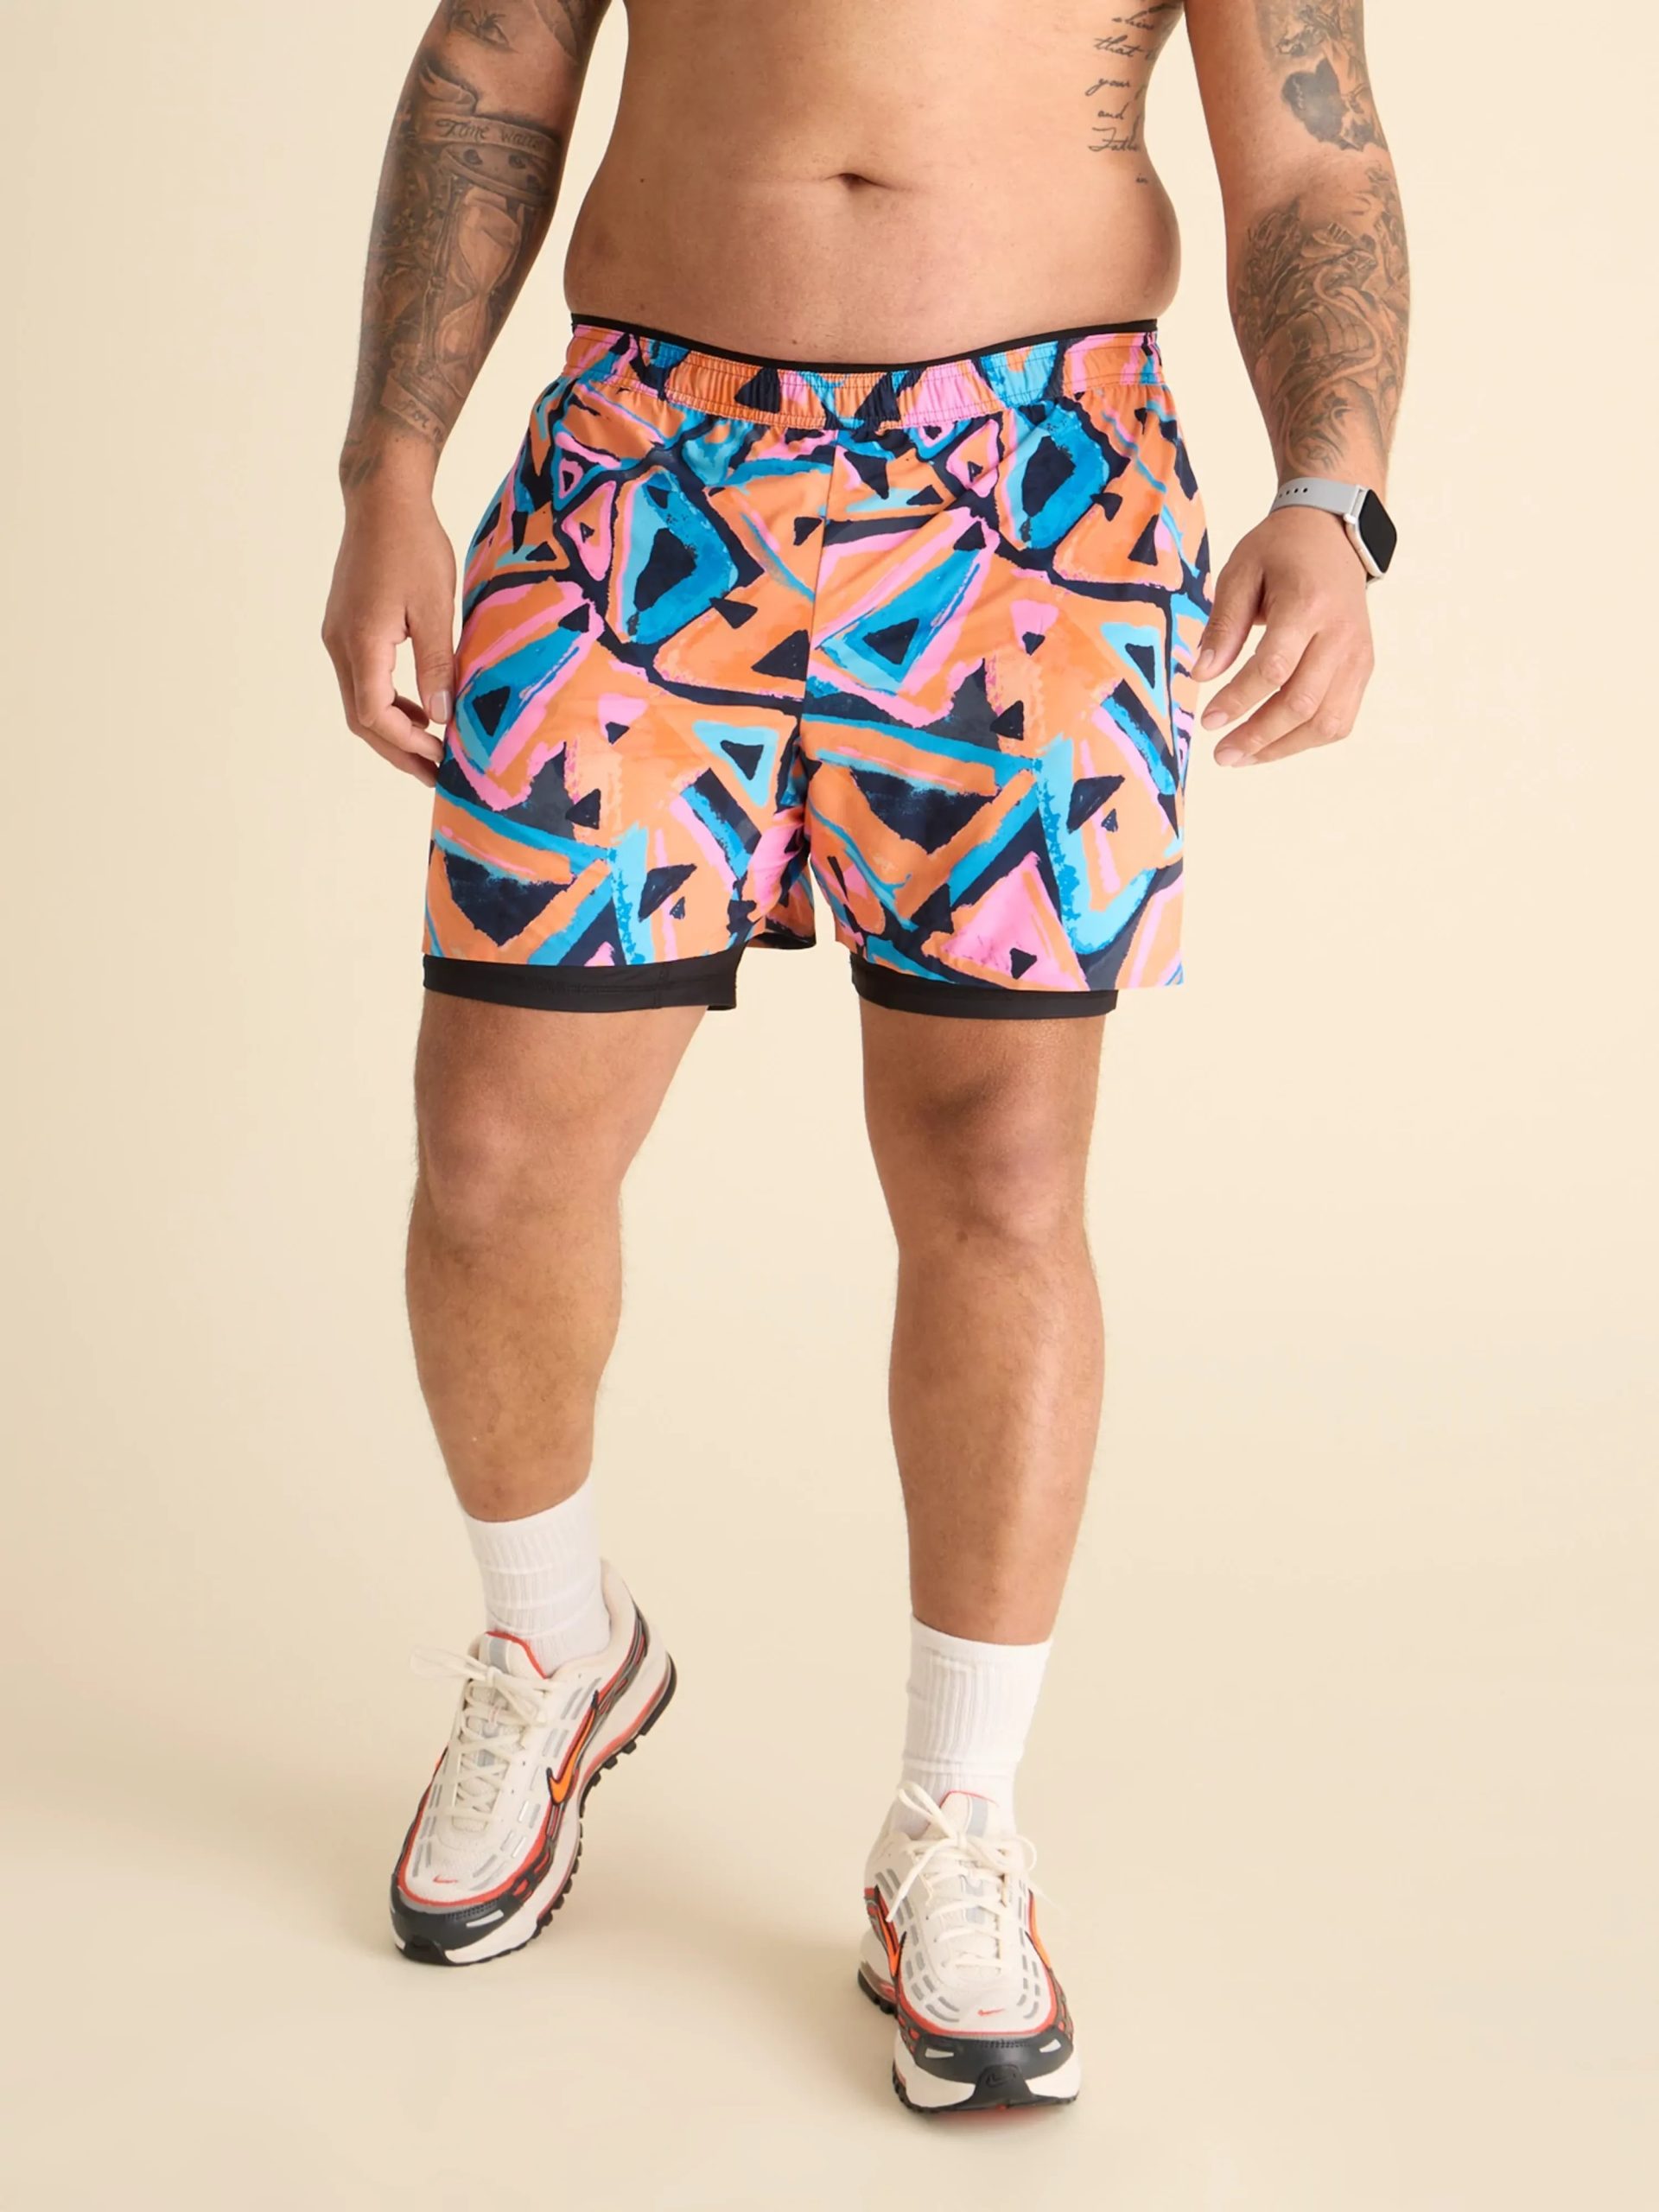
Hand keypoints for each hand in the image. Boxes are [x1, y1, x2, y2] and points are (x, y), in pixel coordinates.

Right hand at [322, 480, 457, 786]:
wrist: (382, 499)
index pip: (374, 715)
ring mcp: (338, 636)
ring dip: (393, 730)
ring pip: (359, 701)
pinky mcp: (346, 627)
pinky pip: (363, 679)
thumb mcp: (435, 607)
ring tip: (432, 750)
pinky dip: (388, 703)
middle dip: (399, 751)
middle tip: (436, 775)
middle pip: (361, 719)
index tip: (442, 760)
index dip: (408, 744)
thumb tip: (441, 718)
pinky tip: (419, 710)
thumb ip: (436, 664)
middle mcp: (340, 644)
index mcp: (361, 642)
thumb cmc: (413, 544)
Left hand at [1192, 507, 1374, 766]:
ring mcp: (1358, 655)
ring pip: (1327, 722)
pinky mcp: (1363, 669)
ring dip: (1281, 748)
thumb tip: (1202, 675)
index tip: (1208, 720)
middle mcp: (1340, 635)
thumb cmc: (1281, 552)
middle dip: (1257, 736)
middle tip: (1221, 754)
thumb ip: (1223, 624)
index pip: (1274, 668)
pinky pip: (1340, 720)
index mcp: (1308, 605)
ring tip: (1242, 757)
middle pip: (1301, 703)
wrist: (1334, 535)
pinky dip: (1306, 740)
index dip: (1239, 700)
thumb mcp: (1241, 571)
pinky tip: (1273, 744)